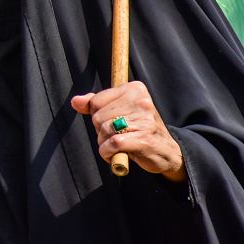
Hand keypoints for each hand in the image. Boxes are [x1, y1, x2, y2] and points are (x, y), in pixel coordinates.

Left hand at [71, 81, 185, 181]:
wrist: (167, 151)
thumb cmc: (140, 129)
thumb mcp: (121, 111)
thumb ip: (97, 104)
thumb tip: (75, 101)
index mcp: (135, 89)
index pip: (96, 101)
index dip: (97, 116)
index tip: (111, 122)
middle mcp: (141, 101)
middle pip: (98, 116)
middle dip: (100, 131)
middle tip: (116, 136)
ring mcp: (143, 120)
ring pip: (104, 130)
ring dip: (104, 143)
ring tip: (116, 145)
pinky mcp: (143, 139)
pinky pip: (112, 144)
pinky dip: (107, 153)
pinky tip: (114, 155)